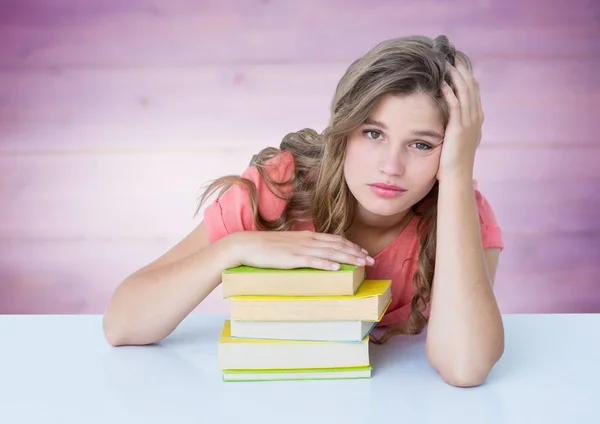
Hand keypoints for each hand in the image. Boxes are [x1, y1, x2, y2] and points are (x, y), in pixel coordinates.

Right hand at [228, 230, 374, 270]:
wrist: (247, 245)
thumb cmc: (266, 247)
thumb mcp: (289, 244)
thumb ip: (302, 247)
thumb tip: (314, 254)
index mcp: (306, 236)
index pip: (335, 239)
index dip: (351, 245)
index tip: (363, 253)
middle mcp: (307, 240)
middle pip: (337, 245)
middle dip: (356, 252)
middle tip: (371, 260)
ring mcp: (300, 249)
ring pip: (330, 252)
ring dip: (348, 257)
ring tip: (362, 263)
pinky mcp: (292, 259)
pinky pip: (313, 261)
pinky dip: (327, 263)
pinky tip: (338, 268)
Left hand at [438, 61, 483, 180]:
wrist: (456, 176)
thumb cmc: (452, 159)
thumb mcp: (457, 136)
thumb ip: (455, 122)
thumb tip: (446, 110)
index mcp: (476, 117)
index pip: (473, 89)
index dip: (466, 73)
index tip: (456, 60)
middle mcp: (476, 117)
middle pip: (471, 86)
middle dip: (462, 69)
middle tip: (451, 54)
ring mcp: (469, 123)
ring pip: (465, 93)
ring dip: (455, 76)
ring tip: (446, 63)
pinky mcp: (459, 129)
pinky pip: (455, 106)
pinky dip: (449, 93)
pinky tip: (441, 83)